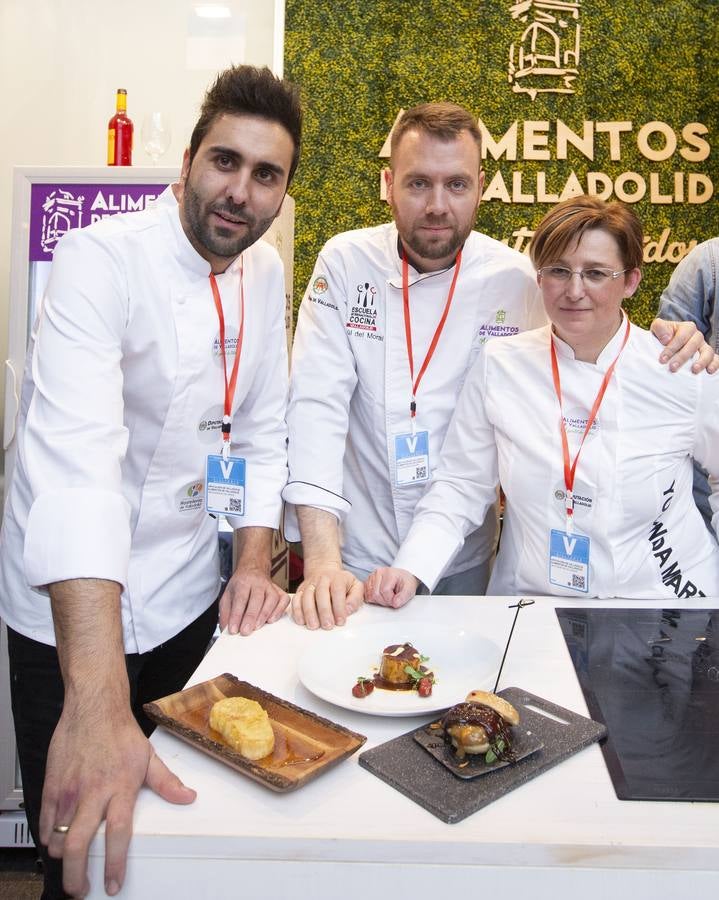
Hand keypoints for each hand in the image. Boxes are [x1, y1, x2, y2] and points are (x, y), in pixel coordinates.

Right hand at [40, 704, 194, 897]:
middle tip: (80, 888)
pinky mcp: (52, 784)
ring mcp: (69, 789)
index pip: (117, 833)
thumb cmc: (119, 732)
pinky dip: (47, 837)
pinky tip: (54, 842)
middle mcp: (92, 791)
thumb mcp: (148, 756)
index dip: (114, 863)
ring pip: (57, 837)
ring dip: (62, 857)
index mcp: (120, 787)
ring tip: (69, 865)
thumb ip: (166, 782)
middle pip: (77, 844)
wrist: (94, 706)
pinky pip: (44, 820)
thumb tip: (187, 797)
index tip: (113, 883)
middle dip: (76, 874)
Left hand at [220, 565, 288, 635]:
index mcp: (243, 582)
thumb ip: (226, 612)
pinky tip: (272, 620)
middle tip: (245, 631)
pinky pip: (284, 600)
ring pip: (272, 599)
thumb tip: (226, 628)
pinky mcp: (280, 591)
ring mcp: (271, 586)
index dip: (236, 615)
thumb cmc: (240, 586)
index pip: (240, 599)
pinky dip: (279, 610)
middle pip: (256, 599)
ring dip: (264, 614)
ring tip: (257, 627)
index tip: (233, 629)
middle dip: (251, 617)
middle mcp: (258, 583)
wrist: (253, 570)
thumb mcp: (227, 595)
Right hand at [291, 566, 362, 628]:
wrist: (324, 570)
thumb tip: (348, 610)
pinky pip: (296, 599)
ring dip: (309, 612)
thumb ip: (356, 598)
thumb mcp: (355, 586)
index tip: (340, 621)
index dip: (339, 607)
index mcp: (337, 578)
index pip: (338, 591)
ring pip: (307, 596)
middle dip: (324, 611)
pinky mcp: (301, 590)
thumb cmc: (342, 583)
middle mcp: (322, 579)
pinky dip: (297, 610)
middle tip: (327, 626)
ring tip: (313, 626)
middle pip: (321, 593)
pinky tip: (301, 621)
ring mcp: (310, 584)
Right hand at [364, 567, 419, 608]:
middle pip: (375, 594)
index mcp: (388, 572)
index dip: (391, 599)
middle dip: (385, 601)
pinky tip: (381, 596)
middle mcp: (378, 572)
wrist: (403, 578)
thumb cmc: (405, 583)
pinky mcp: (367, 582)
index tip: (397, 599)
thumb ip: (403, 597)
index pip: (384, 591)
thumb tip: (395, 603)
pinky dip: (374, 599)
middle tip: (392, 599)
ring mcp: (371, 577)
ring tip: (387, 597)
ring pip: (370, 596)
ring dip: (379, 601)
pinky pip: (366, 596)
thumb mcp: (409, 589)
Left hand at [651, 317, 718, 373]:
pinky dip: (715, 364)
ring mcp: (704, 346)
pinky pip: (716, 359)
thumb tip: (666, 339)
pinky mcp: (709, 356)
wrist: (669, 341)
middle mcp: (698, 336)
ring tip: (694, 370)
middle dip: (682, 357)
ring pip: (708, 352)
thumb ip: (660, 327)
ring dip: (702, 361)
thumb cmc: (663, 335)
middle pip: (693, 345)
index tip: (662, 360)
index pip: (681, 337)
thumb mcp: (658, 327)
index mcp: (687, 328)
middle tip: (672, 368)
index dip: (671, 348)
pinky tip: (710, 371)